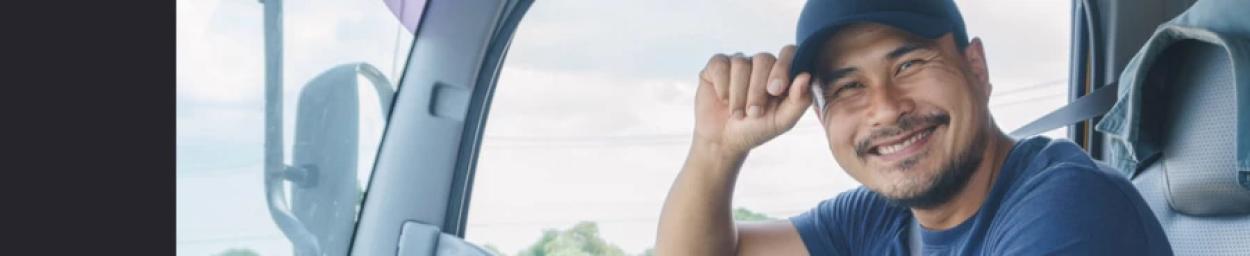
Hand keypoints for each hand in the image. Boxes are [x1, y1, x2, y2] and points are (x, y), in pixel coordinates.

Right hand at [692, 45, 812, 156]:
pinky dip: (722, 86)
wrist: (724, 140)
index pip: (789, 53)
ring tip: (738, 113)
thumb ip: (799, 100)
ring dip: (738, 94)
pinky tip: (723, 100)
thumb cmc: (756, 129)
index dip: (783, 67)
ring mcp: (738, 62)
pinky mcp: (717, 66)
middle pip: (763, 59)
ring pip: (741, 63)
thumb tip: (806, 76)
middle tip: (754, 113)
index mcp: (781, 73)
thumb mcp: (782, 121)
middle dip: (757, 90)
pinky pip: (720, 65)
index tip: (774, 90)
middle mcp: (760, 64)